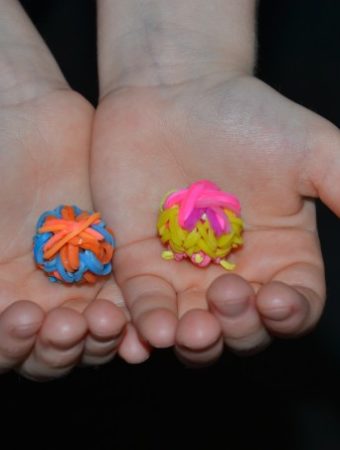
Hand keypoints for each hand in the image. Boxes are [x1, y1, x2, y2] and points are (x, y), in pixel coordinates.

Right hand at [0, 1, 125, 379]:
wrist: (25, 118)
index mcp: (2, 298)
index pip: (6, 347)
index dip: (12, 344)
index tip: (23, 319)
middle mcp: (41, 299)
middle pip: (53, 350)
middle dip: (60, 345)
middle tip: (69, 327)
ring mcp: (82, 283)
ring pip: (96, 331)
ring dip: (101, 336)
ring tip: (107, 322)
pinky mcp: (119, 262)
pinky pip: (133, 297)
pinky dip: (138, 313)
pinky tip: (145, 319)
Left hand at [92, 74, 338, 363]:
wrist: (174, 91)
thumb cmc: (245, 116)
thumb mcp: (310, 149)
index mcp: (280, 254)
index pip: (293, 304)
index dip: (289, 313)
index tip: (275, 299)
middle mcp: (234, 271)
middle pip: (242, 326)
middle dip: (238, 326)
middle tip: (226, 299)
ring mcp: (184, 270)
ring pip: (192, 326)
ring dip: (194, 339)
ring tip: (191, 330)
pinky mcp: (139, 261)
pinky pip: (143, 302)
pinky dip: (147, 319)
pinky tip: (152, 329)